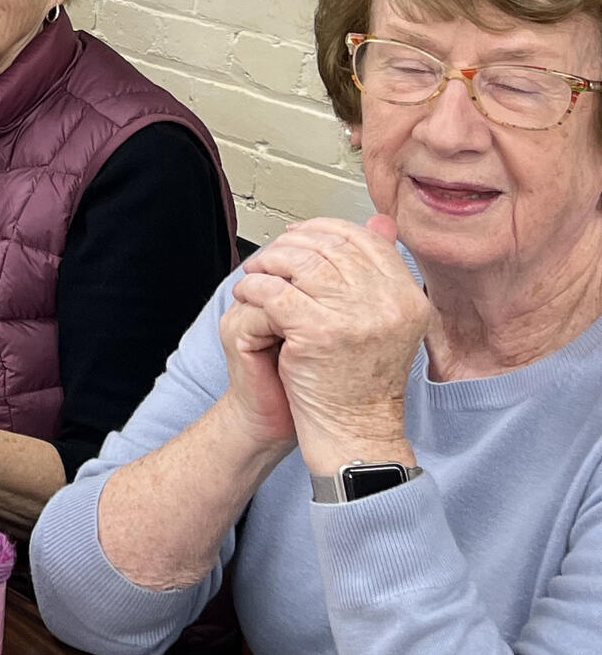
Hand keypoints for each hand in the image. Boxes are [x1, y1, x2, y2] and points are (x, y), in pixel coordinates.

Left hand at [230, 215, 426, 474]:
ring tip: (253, 275)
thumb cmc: (360, 380)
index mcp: (408, 296)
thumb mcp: (383, 321)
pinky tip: (246, 296)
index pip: (363, 238)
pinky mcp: (321, 332)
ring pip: (299, 264)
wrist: (355, 434)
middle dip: (290, 246)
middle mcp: (391, 302)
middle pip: (329, 246)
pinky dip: (254, 288)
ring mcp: (358, 316)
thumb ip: (378, 273)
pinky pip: (275, 291)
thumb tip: (378, 221)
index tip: (295, 238)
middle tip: (267, 258)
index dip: (323, 230)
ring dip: (267, 264)